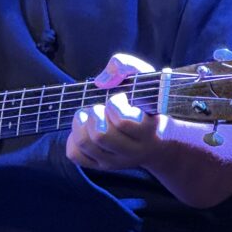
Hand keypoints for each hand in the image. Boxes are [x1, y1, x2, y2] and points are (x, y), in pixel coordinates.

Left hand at [66, 52, 231, 206]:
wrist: (158, 140)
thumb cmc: (147, 102)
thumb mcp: (144, 77)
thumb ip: (124, 66)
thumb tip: (100, 82)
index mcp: (147, 130)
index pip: (123, 121)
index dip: (115, 104)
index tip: (120, 97)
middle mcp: (132, 151)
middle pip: (100, 135)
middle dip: (95, 114)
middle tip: (100, 107)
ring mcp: (115, 161)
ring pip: (86, 145)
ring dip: (81, 124)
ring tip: (89, 116)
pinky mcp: (101, 165)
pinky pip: (76, 156)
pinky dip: (73, 140)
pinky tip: (84, 129)